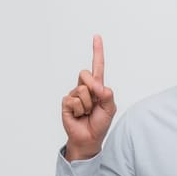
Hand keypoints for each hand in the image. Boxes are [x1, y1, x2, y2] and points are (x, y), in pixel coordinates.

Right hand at [61, 34, 116, 160]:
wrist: (89, 139)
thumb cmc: (100, 123)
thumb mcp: (110, 108)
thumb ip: (107, 94)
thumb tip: (97, 86)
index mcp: (97, 86)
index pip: (97, 66)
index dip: (97, 51)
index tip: (97, 36)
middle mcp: (84, 87)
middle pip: (85, 74)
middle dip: (92, 87)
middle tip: (94, 103)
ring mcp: (74, 94)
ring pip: (82, 90)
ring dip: (88, 104)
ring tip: (87, 113)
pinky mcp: (66, 103)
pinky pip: (74, 101)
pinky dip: (79, 110)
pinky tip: (79, 116)